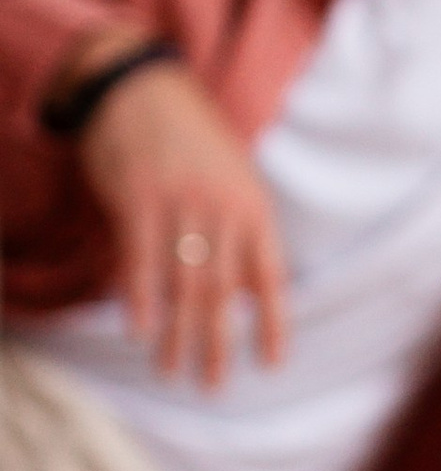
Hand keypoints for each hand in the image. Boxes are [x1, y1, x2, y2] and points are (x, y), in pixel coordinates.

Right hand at [71, 52, 287, 386]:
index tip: (272, 364)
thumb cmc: (191, 138)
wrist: (143, 85)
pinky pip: (140, 258)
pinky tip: (139, 329)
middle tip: (212, 385)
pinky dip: (140, 296)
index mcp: (253, 207)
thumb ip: (242, 234)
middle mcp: (222, 209)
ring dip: (177, 334)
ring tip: (172, 371)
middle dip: (218, 344)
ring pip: (181, 283)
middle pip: (223, 292)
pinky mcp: (137, 198)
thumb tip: (252, 292)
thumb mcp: (234, 179)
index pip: (270, 277)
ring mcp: (179, 203)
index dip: (273, 323)